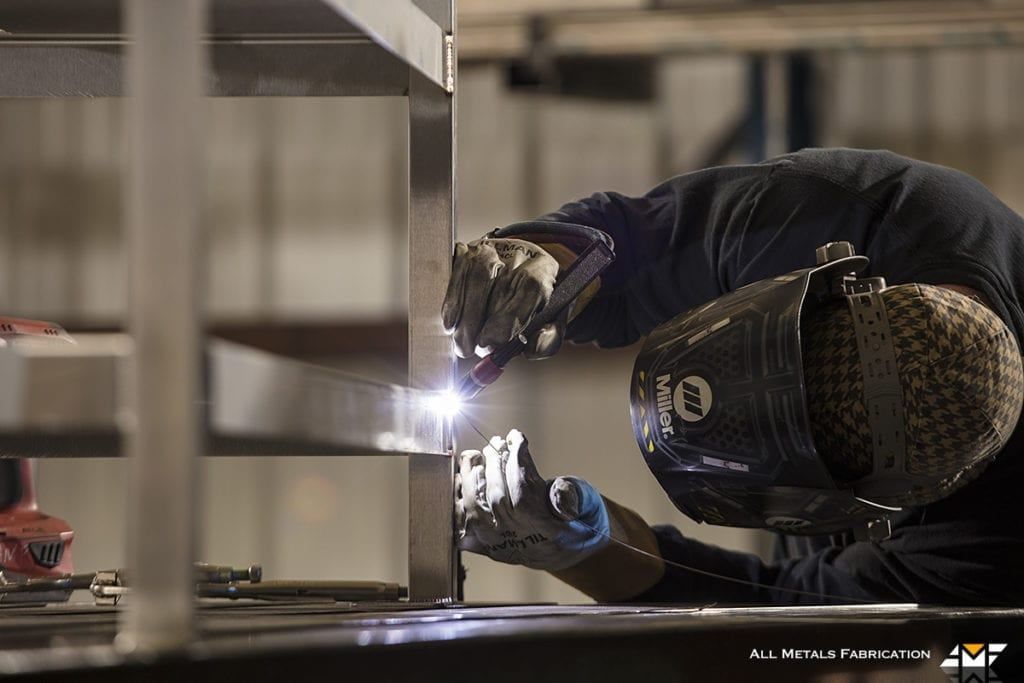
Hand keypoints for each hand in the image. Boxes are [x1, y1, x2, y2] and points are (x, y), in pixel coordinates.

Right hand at [442, 238, 564, 358]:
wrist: (516, 271)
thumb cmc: (531, 302)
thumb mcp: (547, 323)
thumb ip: (546, 340)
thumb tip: (530, 349)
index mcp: (544, 267)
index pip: (531, 285)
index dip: (510, 316)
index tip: (494, 342)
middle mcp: (519, 252)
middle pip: (500, 283)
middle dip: (484, 322)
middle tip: (476, 349)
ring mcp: (490, 248)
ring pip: (476, 277)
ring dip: (467, 316)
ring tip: (463, 344)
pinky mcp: (467, 251)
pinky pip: (457, 274)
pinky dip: (452, 301)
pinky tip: (451, 323)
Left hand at [455, 429, 608, 570]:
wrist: (569, 549)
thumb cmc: (577, 518)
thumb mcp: (585, 502)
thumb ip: (571, 495)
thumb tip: (557, 491)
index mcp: (548, 529)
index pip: (523, 491)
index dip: (517, 461)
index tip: (516, 437)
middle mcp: (520, 540)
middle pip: (496, 498)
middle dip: (494, 464)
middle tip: (496, 442)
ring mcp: (500, 546)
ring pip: (475, 512)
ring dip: (471, 479)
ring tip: (475, 456)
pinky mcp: (486, 546)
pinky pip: (462, 528)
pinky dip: (457, 505)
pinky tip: (461, 482)